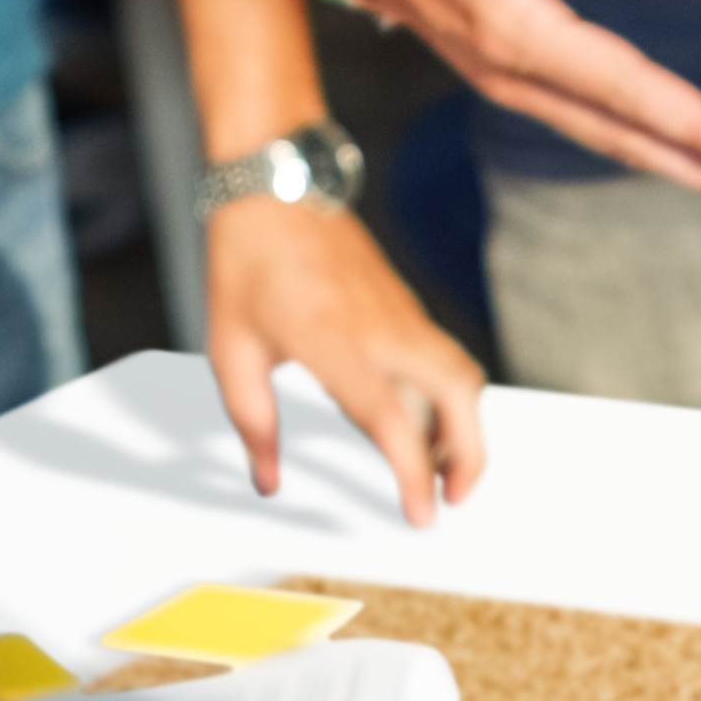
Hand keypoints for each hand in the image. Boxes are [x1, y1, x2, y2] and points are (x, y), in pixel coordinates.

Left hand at [203, 191, 490, 527]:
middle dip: (470, 455)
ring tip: (437, 468)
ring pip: (461, 375)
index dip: (413, 476)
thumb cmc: (246, 262)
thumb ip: (253, 424)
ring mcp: (400, 314)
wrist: (273, 185)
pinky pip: (441, 358)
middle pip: (459, 396)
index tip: (422, 516)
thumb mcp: (231, 352)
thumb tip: (266, 481)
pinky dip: (445, 398)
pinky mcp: (403, 305)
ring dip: (463, 426)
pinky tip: (415, 421)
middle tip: (452, 497)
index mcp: (335, 344)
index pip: (393, 421)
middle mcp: (382, 329)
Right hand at [320, 0, 700, 230]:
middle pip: (627, 134)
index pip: (618, 86)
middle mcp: (515, 73)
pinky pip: (596, 126)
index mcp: (512, 29)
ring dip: (690, 173)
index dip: (687, 123)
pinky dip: (651, 150)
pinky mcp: (517, 78)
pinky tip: (694, 165)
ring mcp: (513, 84)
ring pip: (614, 139)